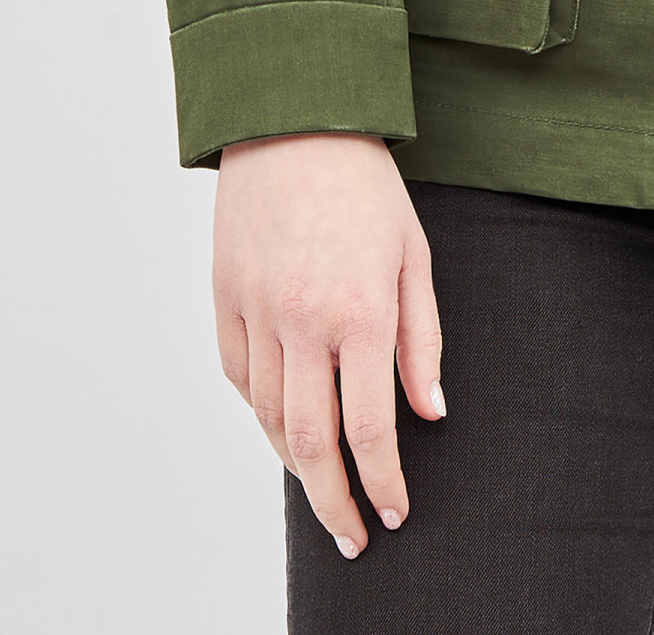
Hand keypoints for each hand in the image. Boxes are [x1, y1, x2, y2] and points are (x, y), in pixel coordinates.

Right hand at [213, 131, 444, 558]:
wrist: (293, 116)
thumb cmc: (364, 183)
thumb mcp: (413, 254)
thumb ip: (422, 339)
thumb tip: (430, 412)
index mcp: (359, 309)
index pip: (368, 427)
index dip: (381, 482)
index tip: (392, 512)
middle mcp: (302, 319)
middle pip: (311, 443)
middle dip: (333, 502)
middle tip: (352, 537)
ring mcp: (256, 309)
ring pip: (269, 418)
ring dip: (296, 465)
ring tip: (322, 487)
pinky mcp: (223, 296)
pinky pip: (239, 377)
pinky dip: (261, 412)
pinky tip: (283, 423)